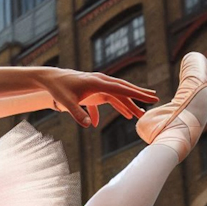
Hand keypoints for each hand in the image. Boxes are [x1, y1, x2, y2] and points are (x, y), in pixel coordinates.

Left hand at [40, 68, 159, 127]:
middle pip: (124, 89)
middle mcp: (101, 81)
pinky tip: (119, 117)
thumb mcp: (66, 103)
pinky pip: (108, 98)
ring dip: (129, 103)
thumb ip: (78, 114)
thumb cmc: (59, 89)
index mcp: (98, 82)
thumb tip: (90, 126)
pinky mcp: (94, 89)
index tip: (151, 98)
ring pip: (118, 94)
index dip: (137, 94)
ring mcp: (99, 85)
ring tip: (140, 112)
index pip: (121, 89)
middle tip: (155, 99)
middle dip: (139, 95)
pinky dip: (115, 106)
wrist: (51, 79)